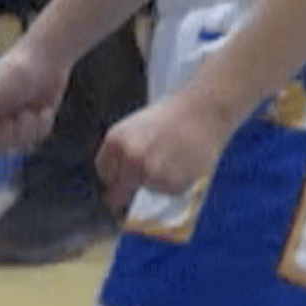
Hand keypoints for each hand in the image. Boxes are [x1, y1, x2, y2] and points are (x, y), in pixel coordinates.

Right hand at [0, 40, 71, 157]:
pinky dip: (41, 125)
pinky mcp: (30, 124)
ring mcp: (9, 121)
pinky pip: (35, 139)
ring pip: (17, 144)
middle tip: (17, 113)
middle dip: (11, 132)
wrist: (47, 60)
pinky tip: (41, 110)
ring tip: (31, 110)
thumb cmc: (12, 73)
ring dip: (29, 127)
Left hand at [98, 89, 241, 211]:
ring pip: (147, 190)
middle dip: (130, 189)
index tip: (120, 181)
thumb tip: (119, 174)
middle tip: (146, 178)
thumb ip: (123, 152)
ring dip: (155, 183)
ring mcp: (149, 172)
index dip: (114, 178)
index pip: (104, 173)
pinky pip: (168, 192)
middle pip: (121, 189)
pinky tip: (181, 165)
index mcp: (115, 142)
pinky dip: (174, 184)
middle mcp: (129, 159)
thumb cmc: (172, 118)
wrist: (200, 113)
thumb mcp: (134, 129)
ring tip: (170, 161)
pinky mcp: (171, 183)